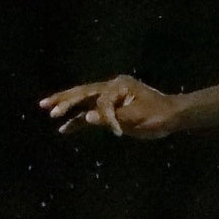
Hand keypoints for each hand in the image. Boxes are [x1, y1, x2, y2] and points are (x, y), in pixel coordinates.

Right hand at [40, 75, 181, 137]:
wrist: (172, 116)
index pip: (103, 101)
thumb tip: (86, 117)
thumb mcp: (139, 117)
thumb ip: (112, 117)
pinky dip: (79, 121)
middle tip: (46, 106)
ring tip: (48, 111)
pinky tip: (65, 129)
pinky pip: (90, 114)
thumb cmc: (159, 115)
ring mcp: (109, 98)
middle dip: (64, 100)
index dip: (106, 117)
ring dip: (66, 107)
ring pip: (83, 101)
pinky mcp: (110, 110)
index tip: (118, 131)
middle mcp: (111, 88)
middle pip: (83, 93)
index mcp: (119, 86)